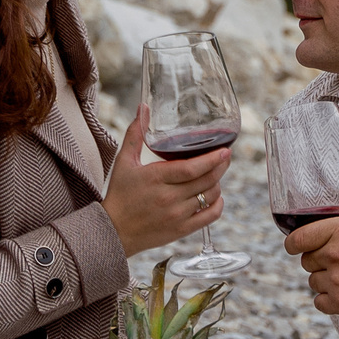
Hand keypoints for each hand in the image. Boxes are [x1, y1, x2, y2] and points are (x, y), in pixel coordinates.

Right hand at [103, 104, 233, 257]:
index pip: (192, 168)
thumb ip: (135, 134)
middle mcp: (169, 198)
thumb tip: (143, 107)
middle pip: (206, 180)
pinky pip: (210, 216)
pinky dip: (218, 204)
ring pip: (210, 196)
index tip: (225, 150)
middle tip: (225, 156)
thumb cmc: (120, 194)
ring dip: (217, 183)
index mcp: (156, 178)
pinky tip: (215, 196)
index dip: (212, 159)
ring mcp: (177, 215)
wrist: (113, 230)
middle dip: (221, 166)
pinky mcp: (182, 230)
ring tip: (214, 174)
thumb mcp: (123, 161)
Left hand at [287, 170, 338, 318]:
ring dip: (324, 280)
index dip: (294, 243)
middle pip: (307, 261)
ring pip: (313, 282)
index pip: (298, 238)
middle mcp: (335, 255)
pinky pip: (320, 302)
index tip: (297, 245)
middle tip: (335, 260)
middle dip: (317, 260)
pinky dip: (328, 300)